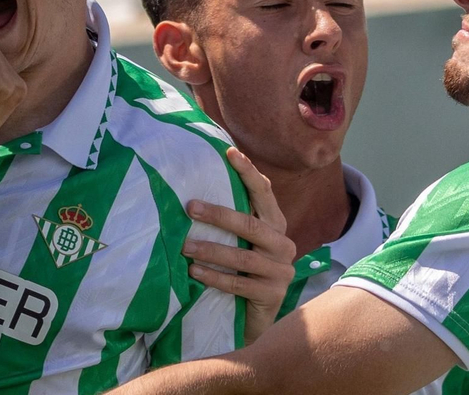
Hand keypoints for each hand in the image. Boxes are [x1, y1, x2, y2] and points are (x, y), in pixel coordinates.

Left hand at [183, 147, 295, 344]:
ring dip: (210, 250)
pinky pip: (239, 283)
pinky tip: (194, 272)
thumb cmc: (245, 270)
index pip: (264, 193)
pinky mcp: (272, 295)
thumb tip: (203, 182)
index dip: (248, 172)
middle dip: (219, 214)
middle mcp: (283, 245)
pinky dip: (214, 277)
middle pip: (250, 224)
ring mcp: (280, 272)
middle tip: (190, 207)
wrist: (258, 315)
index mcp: (276, 225)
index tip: (230, 152)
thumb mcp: (244, 241)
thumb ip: (237, 215)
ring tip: (185, 246)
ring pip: (242, 256)